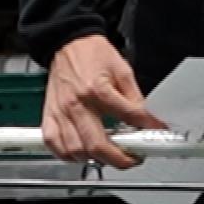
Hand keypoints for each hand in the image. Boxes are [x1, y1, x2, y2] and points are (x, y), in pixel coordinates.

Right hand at [43, 35, 164, 169]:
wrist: (68, 43)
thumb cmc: (92, 54)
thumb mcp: (122, 70)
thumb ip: (135, 97)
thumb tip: (147, 118)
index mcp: (97, 89)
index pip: (128, 116)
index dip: (146, 128)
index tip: (154, 134)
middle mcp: (76, 104)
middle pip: (96, 144)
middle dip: (119, 159)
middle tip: (132, 158)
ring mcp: (60, 112)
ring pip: (75, 151)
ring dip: (94, 160)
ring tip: (109, 155)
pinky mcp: (49, 116)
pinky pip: (54, 145)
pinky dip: (68, 155)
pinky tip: (81, 153)